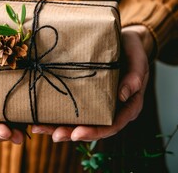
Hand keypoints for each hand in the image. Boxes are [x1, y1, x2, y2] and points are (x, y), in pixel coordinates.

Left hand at [31, 25, 153, 141]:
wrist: (124, 41)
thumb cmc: (133, 51)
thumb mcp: (138, 60)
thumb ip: (135, 76)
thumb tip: (123, 95)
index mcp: (127, 107)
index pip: (112, 126)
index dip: (95, 133)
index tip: (77, 134)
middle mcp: (111, 110)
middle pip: (91, 128)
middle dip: (71, 133)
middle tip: (54, 135)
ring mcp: (96, 104)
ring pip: (78, 122)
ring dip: (58, 127)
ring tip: (39, 128)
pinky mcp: (84, 95)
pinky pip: (70, 108)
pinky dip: (55, 113)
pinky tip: (39, 114)